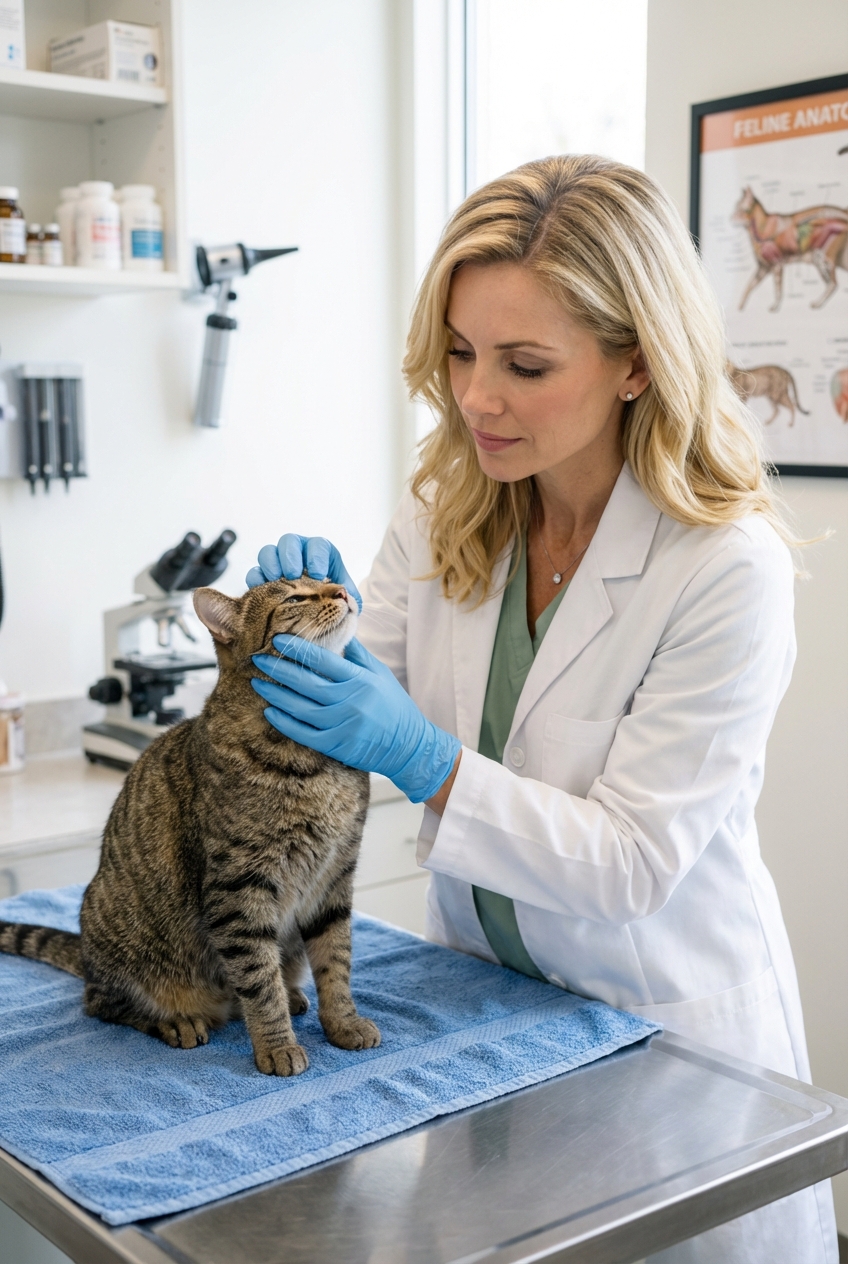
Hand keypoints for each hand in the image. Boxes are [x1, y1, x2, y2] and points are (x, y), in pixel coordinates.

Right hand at [246, 534, 361, 611]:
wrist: (320, 623)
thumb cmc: (335, 607)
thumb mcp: (347, 603)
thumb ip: (350, 600)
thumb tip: (344, 599)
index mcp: (321, 555)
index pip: (318, 545)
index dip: (316, 556)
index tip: (318, 574)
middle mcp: (299, 555)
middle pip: (289, 541)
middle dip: (290, 556)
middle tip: (294, 574)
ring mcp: (279, 566)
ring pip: (268, 553)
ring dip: (271, 564)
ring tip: (276, 580)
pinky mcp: (264, 580)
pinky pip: (255, 572)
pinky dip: (256, 579)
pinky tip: (262, 590)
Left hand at [251, 637, 460, 803]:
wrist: (408, 746)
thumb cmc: (394, 705)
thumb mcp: (380, 673)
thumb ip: (356, 653)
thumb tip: (337, 628)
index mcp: (360, 680)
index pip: (323, 660)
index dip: (298, 648)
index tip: (277, 639)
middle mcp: (349, 701)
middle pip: (306, 683)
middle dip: (279, 669)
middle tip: (258, 658)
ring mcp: (341, 725)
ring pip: (300, 708)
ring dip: (276, 694)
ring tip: (257, 683)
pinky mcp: (336, 745)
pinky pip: (303, 734)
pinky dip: (284, 722)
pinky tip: (270, 712)